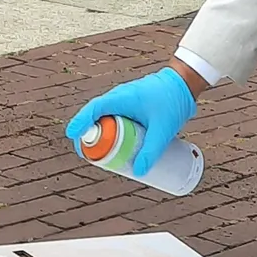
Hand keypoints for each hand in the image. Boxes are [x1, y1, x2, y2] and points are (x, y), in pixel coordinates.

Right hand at [66, 67, 196, 178]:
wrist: (184, 84)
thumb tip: (141, 172)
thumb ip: (152, 150)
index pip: (94, 109)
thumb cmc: (173, 100)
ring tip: (103, 157)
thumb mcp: (163, 129)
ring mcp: (124, 103)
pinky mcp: (131, 108)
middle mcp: (119, 99)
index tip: (72, 135)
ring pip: (106, 121)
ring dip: (102, 137)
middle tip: (90, 157)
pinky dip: (113, 134)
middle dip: (90, 137)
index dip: (81, 122)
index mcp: (122, 98)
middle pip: (96, 118)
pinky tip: (118, 149)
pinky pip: (116, 122)